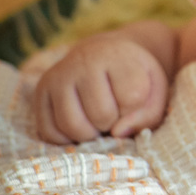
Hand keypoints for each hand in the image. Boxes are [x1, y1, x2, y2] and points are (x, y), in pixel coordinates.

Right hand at [34, 31, 169, 143]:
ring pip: (72, 126)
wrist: (105, 55)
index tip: (134, 99)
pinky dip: (67, 139)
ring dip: (91, 135)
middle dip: (113, 123)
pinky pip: (49, 133)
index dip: (135, 108)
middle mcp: (82, 62)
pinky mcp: (40, 92)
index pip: (131, 97)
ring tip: (99, 122)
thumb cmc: (134, 77)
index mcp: (116, 55)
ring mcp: (57, 76)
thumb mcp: (154, 89)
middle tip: (115, 112)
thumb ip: (148, 114)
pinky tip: (81, 125)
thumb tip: (118, 133)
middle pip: (101, 115)